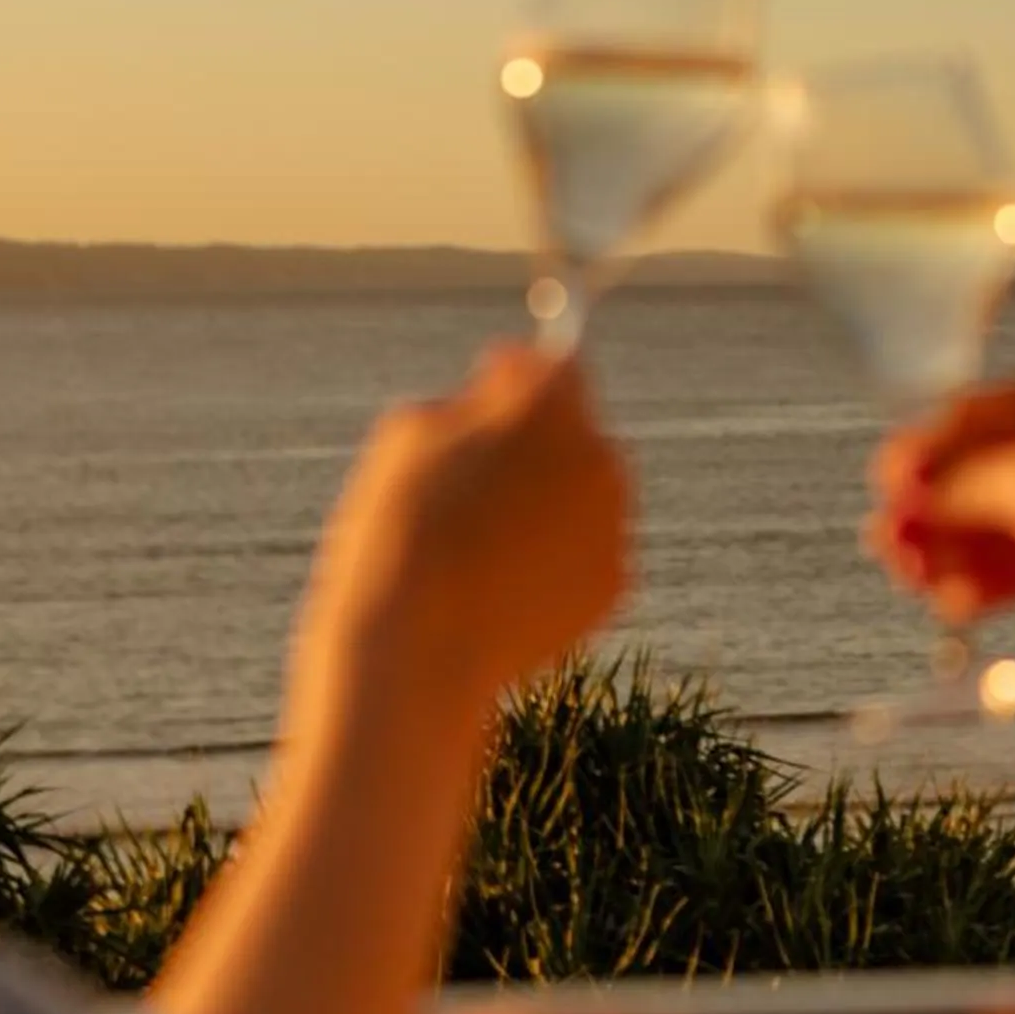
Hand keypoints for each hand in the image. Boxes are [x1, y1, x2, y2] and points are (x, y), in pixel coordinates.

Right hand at [298, 343, 632, 710]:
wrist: (420, 647)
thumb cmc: (399, 533)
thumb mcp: (409, 436)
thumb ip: (469, 396)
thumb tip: (506, 375)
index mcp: (551, 408)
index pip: (558, 366)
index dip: (522, 379)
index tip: (492, 390)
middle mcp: (600, 458)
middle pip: (579, 433)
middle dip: (539, 444)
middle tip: (478, 477)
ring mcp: (614, 524)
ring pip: (584, 495)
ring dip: (548, 503)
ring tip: (481, 542)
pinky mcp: (615, 584)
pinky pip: (587, 553)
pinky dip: (557, 559)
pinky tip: (504, 584)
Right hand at [869, 362, 1014, 669]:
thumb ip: (968, 479)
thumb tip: (911, 489)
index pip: (995, 408)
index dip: (933, 445)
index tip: (884, 481)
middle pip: (996, 465)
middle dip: (939, 505)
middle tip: (887, 539)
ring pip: (1010, 518)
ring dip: (957, 547)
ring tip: (910, 577)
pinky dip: (991, 577)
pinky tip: (953, 601)